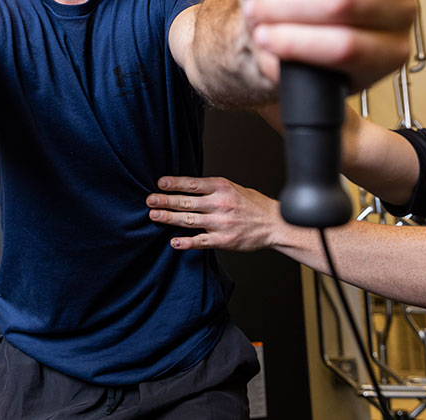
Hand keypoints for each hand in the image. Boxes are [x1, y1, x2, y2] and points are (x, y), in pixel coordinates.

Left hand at [147, 176, 282, 251]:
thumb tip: (186, 187)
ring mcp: (222, 223)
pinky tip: (174, 242)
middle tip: (149, 200)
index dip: (175, 183)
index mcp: (222, 187)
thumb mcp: (234, 188)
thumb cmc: (253, 205)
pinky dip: (187, 242)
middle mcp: (220, 204)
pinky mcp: (224, 240)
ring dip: (170, 218)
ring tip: (154, 216)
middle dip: (165, 200)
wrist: (275, 224)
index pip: (193, 184)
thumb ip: (212, 188)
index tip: (160, 183)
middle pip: (187, 202)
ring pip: (190, 220)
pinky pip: (201, 241)